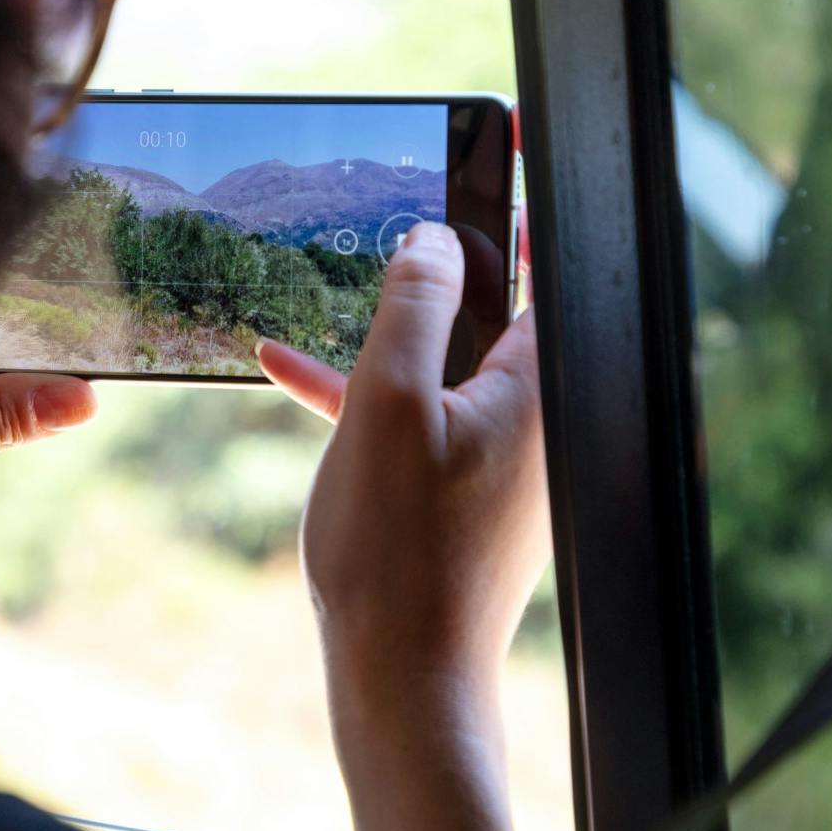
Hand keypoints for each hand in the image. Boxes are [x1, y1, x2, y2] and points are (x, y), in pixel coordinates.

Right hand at [257, 221, 546, 830]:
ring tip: (312, 295)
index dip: (512, 208)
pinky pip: (422, 418)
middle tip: (386, 212)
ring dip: (380, 332)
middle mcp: (536, 417)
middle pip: (492, 311)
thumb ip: (413, 304)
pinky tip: (290, 373)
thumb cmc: (399, 547)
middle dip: (431, 267)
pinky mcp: (467, 493)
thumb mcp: (388, 402)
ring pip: (445, 363)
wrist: (404, 678)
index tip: (488, 152)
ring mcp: (503, 459)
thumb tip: (434, 236)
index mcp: (538, 384)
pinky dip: (370, 395)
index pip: (541, 267)